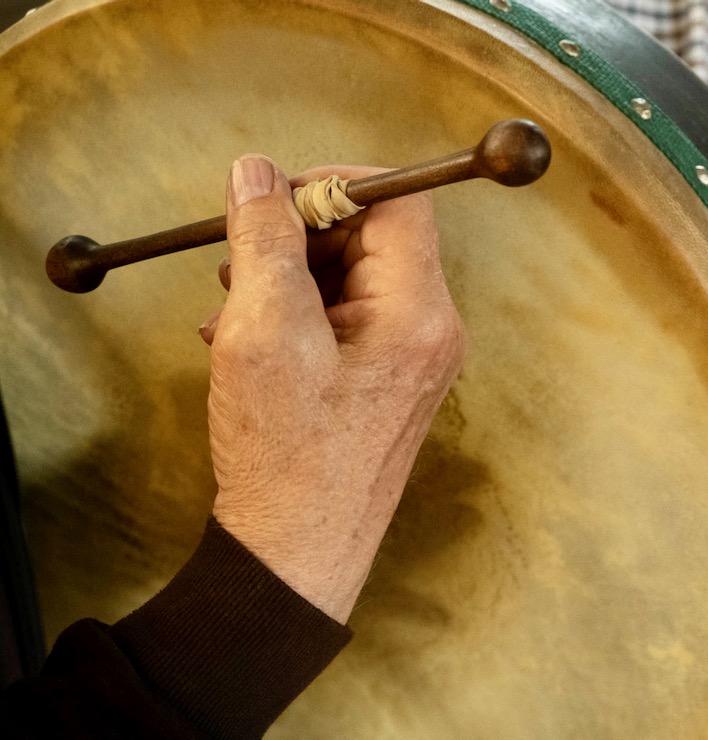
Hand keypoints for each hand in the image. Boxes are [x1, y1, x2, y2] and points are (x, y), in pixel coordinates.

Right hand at [201, 155, 466, 621]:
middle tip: (238, 261)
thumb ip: (265, 241)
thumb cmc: (289, 455)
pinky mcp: (387, 382)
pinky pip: (346, 319)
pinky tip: (242, 342)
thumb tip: (258, 172)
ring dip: (285, 279)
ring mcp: (412, 360)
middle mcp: (430, 332)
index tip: (272, 199)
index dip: (333, 185)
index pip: (400, 202)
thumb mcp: (264, 331)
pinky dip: (293, 316)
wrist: (297, 552)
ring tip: (230, 310)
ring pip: (351, 278)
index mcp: (419, 313)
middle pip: (374, 237)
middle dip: (298, 237)